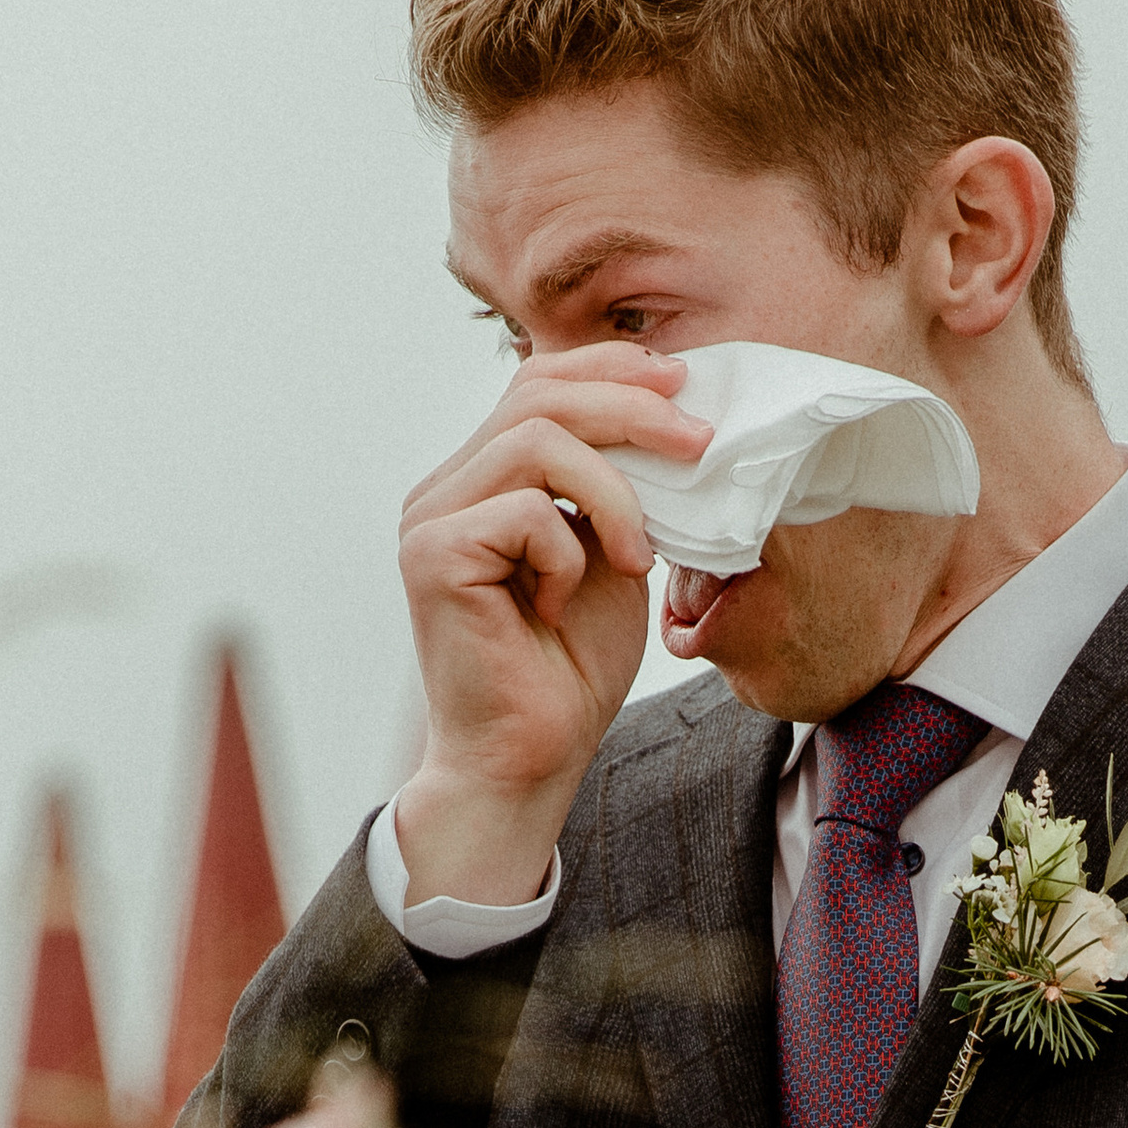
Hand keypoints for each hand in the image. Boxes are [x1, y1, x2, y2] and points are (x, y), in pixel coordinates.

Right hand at [393, 345, 708, 904]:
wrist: (529, 758)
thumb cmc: (569, 670)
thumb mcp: (611, 556)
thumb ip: (617, 488)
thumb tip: (671, 414)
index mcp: (481, 480)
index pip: (537, 384)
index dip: (609, 370)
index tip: (680, 382)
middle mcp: (444, 489)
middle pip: (536, 394)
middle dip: (630, 408)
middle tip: (697, 444)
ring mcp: (430, 519)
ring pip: (534, 441)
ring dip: (612, 492)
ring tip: (639, 555)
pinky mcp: (430, 557)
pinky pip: (524, 513)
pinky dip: (567, 555)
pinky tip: (560, 606)